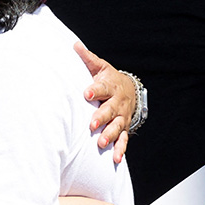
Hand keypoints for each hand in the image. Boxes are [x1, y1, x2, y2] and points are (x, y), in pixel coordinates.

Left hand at [73, 42, 134, 161]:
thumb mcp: (100, 67)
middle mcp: (117, 103)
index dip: (95, 90)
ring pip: (117, 127)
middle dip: (101, 118)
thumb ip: (87, 58)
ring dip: (110, 135)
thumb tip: (74, 45)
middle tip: (92, 125)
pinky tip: (114, 159)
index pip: (102, 88)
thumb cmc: (108, 79)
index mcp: (110, 87)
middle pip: (110, 111)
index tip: (86, 94)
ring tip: (101, 143)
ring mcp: (121, 117)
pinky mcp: (123, 129)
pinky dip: (120, 150)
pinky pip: (123, 140)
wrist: (129, 90)